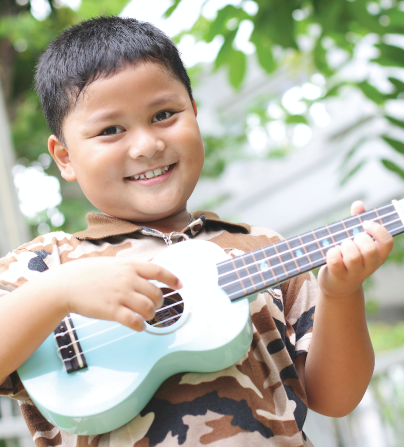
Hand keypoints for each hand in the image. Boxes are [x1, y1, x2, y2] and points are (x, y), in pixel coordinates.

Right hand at [40, 257, 181, 330]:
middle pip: (156, 293)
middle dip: (159, 302)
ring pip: (149, 308)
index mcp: (129, 266)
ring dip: (151, 315)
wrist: (66, 285)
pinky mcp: (112, 310)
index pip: (158, 270)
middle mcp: (128, 279)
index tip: (179, 285)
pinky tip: (138, 326)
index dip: (172, 279)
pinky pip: (135, 321)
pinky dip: (140, 325)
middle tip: (154, 306)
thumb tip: (148, 271)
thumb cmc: (88, 274)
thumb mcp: (112, 264)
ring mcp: (121, 294)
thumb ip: (130, 268)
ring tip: (146, 316)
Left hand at [318, 200, 392, 298]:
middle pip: (369, 249)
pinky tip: (332, 252)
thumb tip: (358, 204)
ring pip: (353, 257)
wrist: (338, 285)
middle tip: (351, 239)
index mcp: (378, 255)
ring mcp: (354, 273)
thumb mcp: (356, 242)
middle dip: (358, 239)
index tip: (365, 223)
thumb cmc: (348, 257)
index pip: (387, 242)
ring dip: (345, 246)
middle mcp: (370, 265)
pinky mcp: (338, 276)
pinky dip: (332, 253)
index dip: (377, 230)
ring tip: (341, 246)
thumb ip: (357, 222)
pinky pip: (335, 262)